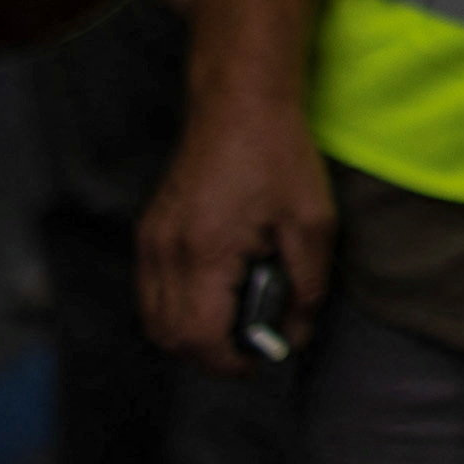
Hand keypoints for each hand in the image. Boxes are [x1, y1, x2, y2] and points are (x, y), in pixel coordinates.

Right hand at [139, 80, 334, 372]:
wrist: (239, 101)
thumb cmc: (279, 154)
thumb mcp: (313, 222)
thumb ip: (307, 286)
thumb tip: (296, 335)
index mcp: (204, 253)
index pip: (199, 339)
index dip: (230, 363)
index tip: (261, 360)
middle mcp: (165, 252)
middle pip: (170, 337)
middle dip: (210, 353)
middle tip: (253, 342)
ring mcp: (151, 241)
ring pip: (155, 318)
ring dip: (192, 333)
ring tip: (238, 316)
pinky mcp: (150, 231)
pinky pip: (153, 291)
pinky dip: (180, 307)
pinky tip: (218, 290)